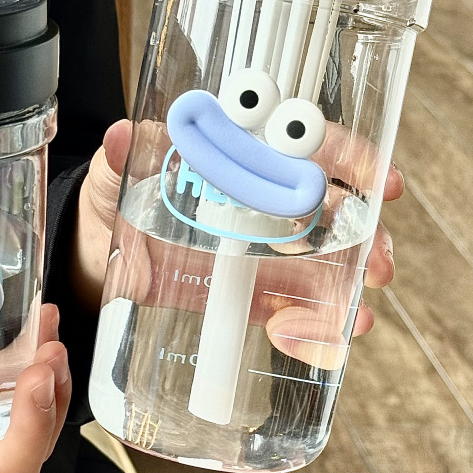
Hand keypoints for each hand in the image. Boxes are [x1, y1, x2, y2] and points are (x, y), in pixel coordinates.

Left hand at [74, 119, 402, 367]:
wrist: (94, 258)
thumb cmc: (109, 205)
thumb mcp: (111, 178)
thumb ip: (120, 159)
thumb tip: (122, 134)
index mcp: (230, 161)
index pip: (298, 147)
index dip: (345, 157)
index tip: (379, 178)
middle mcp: (252, 203)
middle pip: (326, 209)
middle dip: (363, 233)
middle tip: (379, 261)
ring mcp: (251, 250)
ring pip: (317, 262)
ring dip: (345, 286)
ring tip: (355, 313)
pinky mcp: (239, 292)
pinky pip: (283, 306)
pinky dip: (306, 324)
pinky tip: (317, 338)